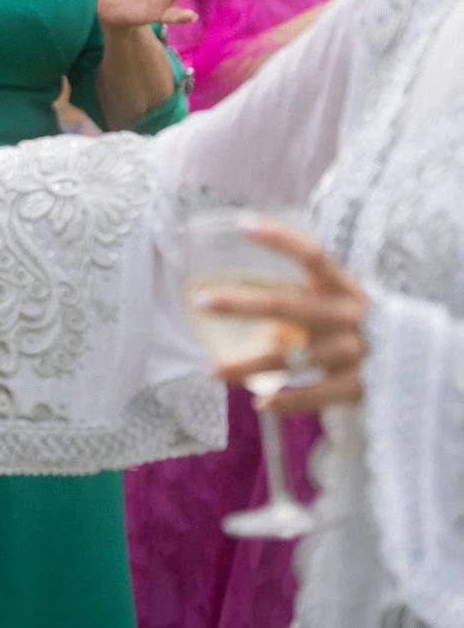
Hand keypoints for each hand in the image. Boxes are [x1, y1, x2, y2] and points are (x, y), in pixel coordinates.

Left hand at [201, 220, 367, 413]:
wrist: (427, 364)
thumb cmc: (366, 328)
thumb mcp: (342, 307)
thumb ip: (306, 307)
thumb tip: (265, 329)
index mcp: (344, 288)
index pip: (313, 255)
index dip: (280, 239)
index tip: (242, 225)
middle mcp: (348, 315)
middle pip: (286, 305)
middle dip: (240, 304)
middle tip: (200, 301)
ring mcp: (353, 352)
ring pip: (290, 358)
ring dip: (248, 365)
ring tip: (212, 371)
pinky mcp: (359, 386)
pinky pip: (316, 395)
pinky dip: (288, 401)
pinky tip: (262, 403)